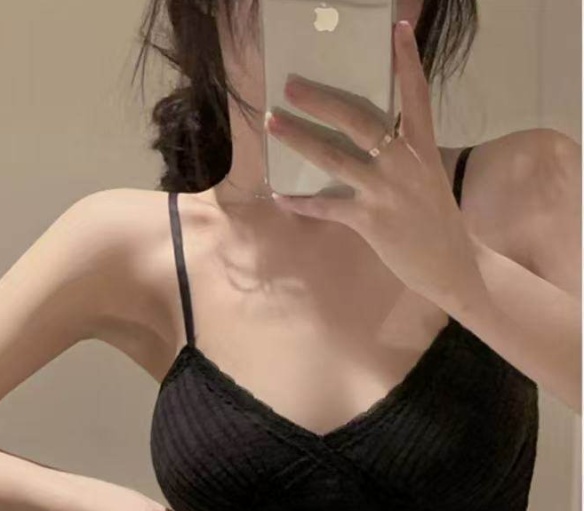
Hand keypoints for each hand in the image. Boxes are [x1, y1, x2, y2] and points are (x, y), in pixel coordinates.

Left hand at [265, 20, 488, 316]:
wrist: (451, 264)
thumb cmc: (437, 221)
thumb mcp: (428, 178)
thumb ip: (404, 157)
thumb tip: (371, 142)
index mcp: (422, 148)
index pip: (416, 96)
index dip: (407, 62)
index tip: (397, 30)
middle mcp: (403, 163)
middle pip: (358, 121)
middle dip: (321, 101)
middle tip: (292, 86)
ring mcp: (385, 191)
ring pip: (333, 157)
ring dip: (299, 139)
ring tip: (274, 123)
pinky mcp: (369, 220)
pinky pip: (326, 207)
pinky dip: (301, 202)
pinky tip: (280, 195)